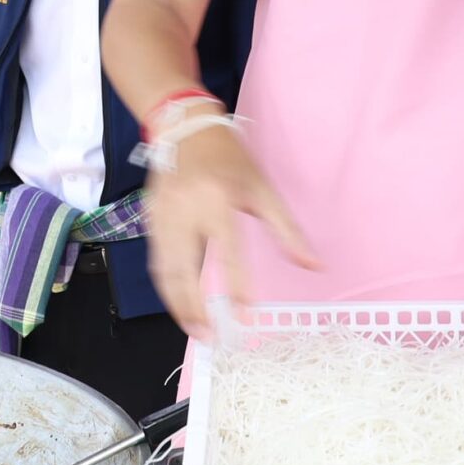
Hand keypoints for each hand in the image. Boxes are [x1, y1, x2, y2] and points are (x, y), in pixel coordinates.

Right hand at [143, 120, 318, 338]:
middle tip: (207, 337)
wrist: (185, 127)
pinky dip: (166, 286)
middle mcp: (186, 209)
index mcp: (218, 200)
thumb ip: (287, 231)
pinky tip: (179, 303)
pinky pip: (156, 259)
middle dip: (193, 308)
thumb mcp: (263, 190)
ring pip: (164, 269)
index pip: (228, 252)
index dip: (237, 286)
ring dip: (176, 303)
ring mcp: (162, 214)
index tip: (245, 317)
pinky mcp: (149, 218)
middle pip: (184, 269)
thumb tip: (314, 265)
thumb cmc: (230, 159)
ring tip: (193, 328)